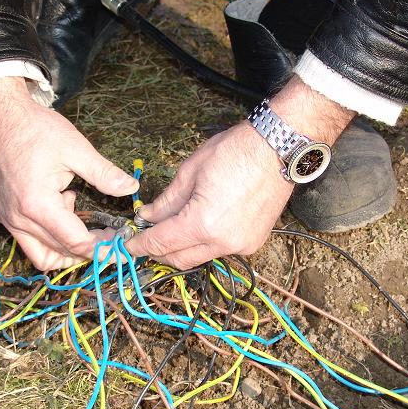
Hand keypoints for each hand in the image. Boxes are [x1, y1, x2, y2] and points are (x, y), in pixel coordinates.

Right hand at [0, 77, 137, 270]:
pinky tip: (64, 210)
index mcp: (37, 204)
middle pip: (62, 252)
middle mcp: (20, 218)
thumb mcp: (76, 148)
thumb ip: (104, 173)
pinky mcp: (7, 216)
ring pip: (44, 255)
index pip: (76, 242)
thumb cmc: (34, 129)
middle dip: (89, 249)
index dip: (102, 248)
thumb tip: (130, 187)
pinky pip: (31, 243)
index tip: (120, 245)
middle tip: (110, 235)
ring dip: (68, 249)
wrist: (1, 117)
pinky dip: (52, 238)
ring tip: (85, 224)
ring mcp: (10, 219)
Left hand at [125, 77, 354, 268]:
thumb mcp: (190, 170)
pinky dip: (205, 242)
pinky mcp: (253, 243)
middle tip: (147, 237)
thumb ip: (167, 200)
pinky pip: (220, 250)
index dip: (140, 245)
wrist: (279, 149)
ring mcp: (241, 245)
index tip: (128, 245)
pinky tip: (201, 224)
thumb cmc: (236, 151)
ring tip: (173, 227)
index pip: (161, 243)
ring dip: (183, 247)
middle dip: (159, 251)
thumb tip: (148, 216)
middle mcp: (222, 242)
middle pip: (179, 260)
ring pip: (200, 256)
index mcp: (202, 223)